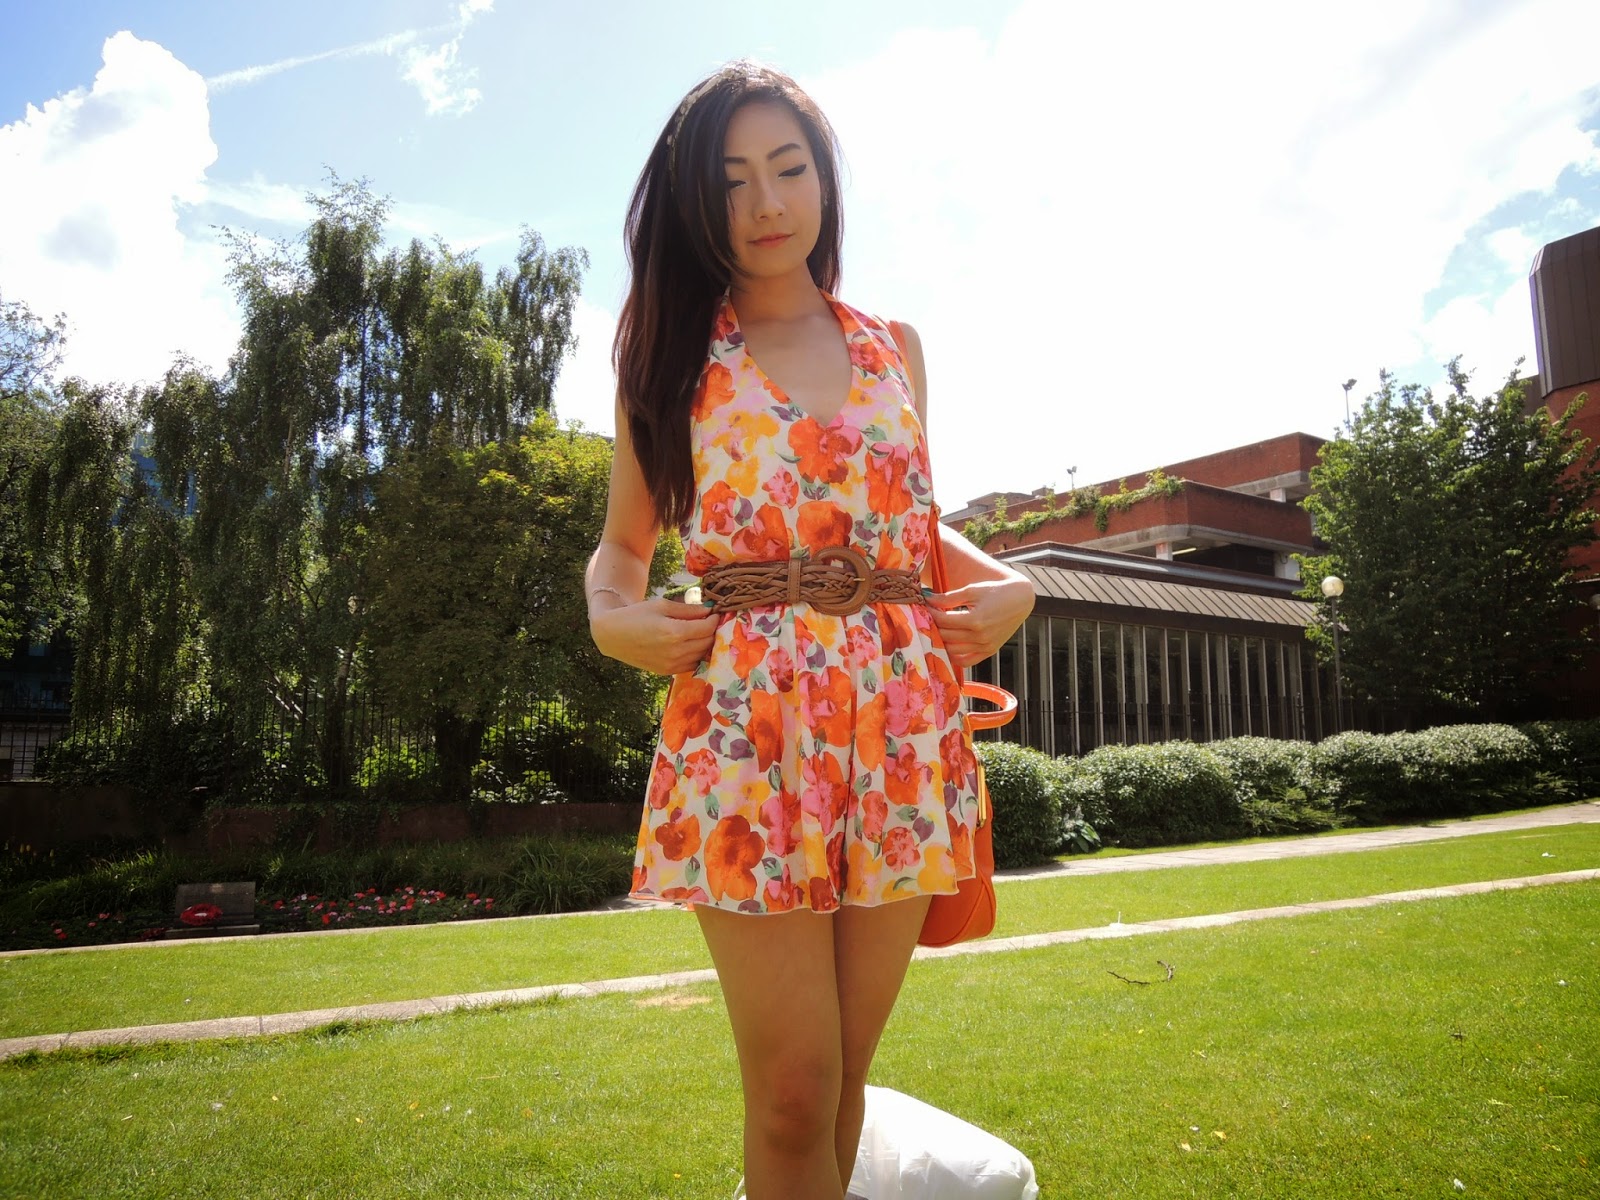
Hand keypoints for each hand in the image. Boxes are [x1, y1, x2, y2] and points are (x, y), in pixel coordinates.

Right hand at [590, 598, 720, 675]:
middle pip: (707, 642)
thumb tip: (710, 611)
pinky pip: (692, 665)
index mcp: (675, 632)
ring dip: (706, 644)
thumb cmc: (637, 615)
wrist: (613, 635)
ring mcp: (672, 665)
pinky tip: (691, 645)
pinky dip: (696, 655)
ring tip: (701, 632)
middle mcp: (676, 652)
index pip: (707, 627)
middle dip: (712, 631)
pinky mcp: (667, 672)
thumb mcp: (662, 606)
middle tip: (710, 622)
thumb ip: (689, 610)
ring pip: (702, 655)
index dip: (714, 619)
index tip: (715, 613)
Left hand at [923, 576, 1034, 667]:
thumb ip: (949, 598)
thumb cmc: (995, 591)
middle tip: (926, 618)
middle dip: (932, 626)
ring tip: (936, 630)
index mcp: (975, 620)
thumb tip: (928, 600)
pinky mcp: (989, 651)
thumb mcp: (972, 590)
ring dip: (941, 641)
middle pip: (945, 636)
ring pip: (952, 651)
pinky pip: (966, 661)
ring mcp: (985, 646)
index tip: (924, 607)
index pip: (942, 620)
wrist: (1020, 600)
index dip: (930, 613)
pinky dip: (954, 656)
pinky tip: (948, 646)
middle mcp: (980, 636)